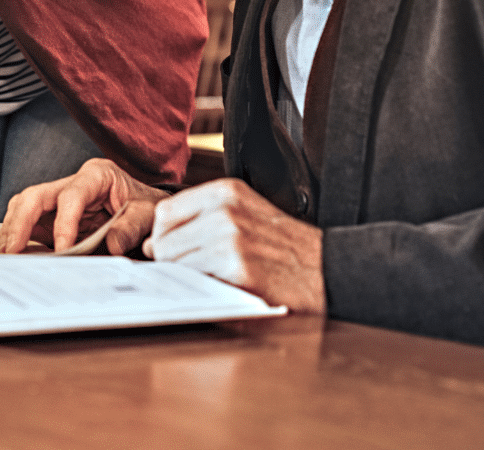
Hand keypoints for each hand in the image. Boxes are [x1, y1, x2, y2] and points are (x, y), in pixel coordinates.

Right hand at [0, 158, 166, 254]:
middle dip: (21, 222)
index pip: (72, 196)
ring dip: (14, 228)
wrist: (146, 206)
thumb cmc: (145, 205)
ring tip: (8, 253)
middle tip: (13, 249)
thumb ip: (130, 229)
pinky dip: (20, 236)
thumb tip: (113, 246)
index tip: (61, 249)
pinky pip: (29, 221)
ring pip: (26, 205)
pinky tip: (17, 253)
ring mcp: (60, 198)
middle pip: (36, 195)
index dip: (63, 223)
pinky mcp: (54, 215)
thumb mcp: (146, 214)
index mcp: (97, 175)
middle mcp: (73, 183)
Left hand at [145, 178, 325, 314]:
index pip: (164, 213)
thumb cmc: (286, 248)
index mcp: (225, 192)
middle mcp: (225, 210)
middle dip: (174, 263)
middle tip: (204, 272)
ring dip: (189, 279)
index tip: (179, 252)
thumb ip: (200, 220)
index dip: (165, 238)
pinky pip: (195, 282)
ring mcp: (231, 239)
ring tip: (219, 280)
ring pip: (175, 264)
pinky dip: (203, 291)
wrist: (330, 270)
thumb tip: (153, 244)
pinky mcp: (238, 269)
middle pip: (163, 241)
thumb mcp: (246, 214)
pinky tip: (226, 290)